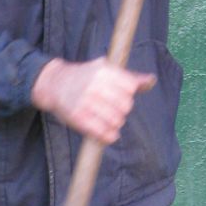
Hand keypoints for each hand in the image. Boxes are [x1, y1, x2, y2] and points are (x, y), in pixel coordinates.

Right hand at [31, 57, 154, 143]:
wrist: (54, 84)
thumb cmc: (84, 76)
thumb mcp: (105, 69)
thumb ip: (130, 77)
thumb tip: (151, 80)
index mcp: (104, 71)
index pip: (130, 88)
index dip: (128, 94)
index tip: (119, 95)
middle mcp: (95, 85)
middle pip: (126, 105)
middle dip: (123, 110)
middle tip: (114, 110)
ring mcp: (86, 102)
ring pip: (116, 120)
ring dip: (116, 124)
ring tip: (111, 121)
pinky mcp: (78, 117)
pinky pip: (102, 132)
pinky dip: (109, 136)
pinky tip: (109, 134)